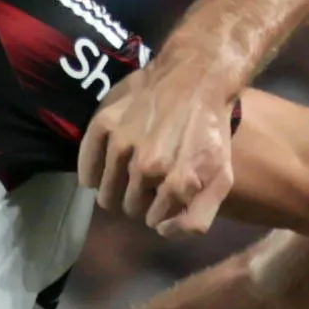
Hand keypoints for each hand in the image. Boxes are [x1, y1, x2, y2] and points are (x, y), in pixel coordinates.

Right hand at [83, 50, 248, 238]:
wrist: (197, 77)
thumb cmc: (211, 129)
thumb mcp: (222, 177)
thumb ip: (198, 217)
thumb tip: (161, 232)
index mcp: (179, 183)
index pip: (155, 220)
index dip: (159, 212)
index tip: (162, 199)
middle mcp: (149, 167)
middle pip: (130, 207)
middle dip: (138, 201)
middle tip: (145, 185)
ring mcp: (124, 145)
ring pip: (107, 193)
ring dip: (114, 192)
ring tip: (125, 178)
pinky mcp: (106, 124)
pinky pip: (86, 165)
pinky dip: (90, 174)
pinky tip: (97, 176)